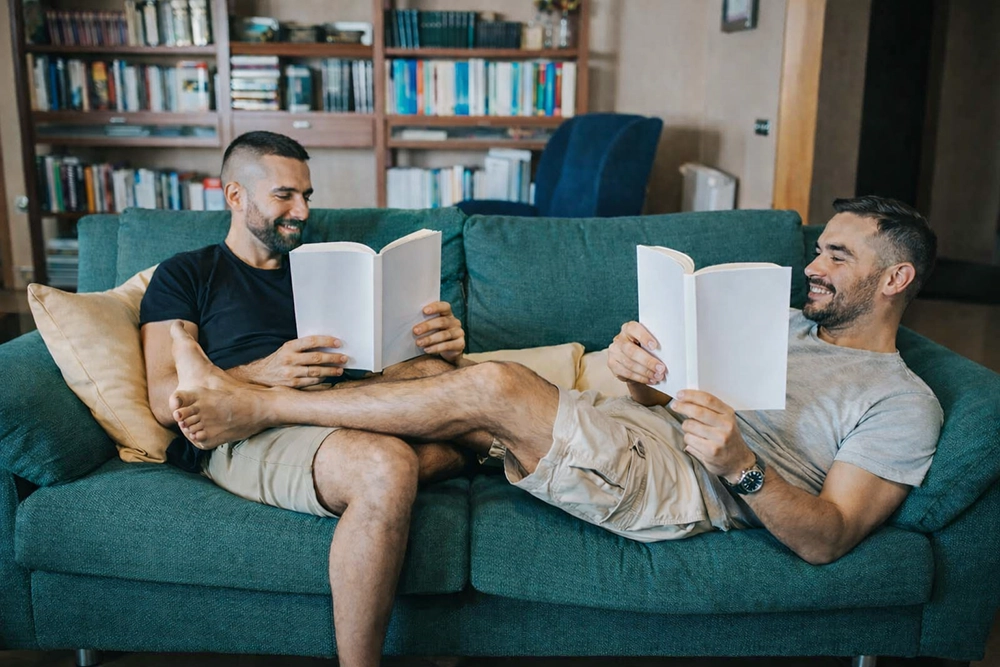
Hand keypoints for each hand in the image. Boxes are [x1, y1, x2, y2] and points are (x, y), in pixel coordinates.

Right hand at [232, 336, 346, 387]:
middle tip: (344, 358)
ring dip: (330, 371)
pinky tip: (329, 377)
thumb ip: (302, 347)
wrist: (259, 376)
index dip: (327, 341)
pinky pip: (311, 382)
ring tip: (340, 369)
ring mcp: (290, 373)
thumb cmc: (278, 361)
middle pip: (316, 358)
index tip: (338, 343)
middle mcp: (289, 359)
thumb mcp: (286, 350)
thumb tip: (326, 345)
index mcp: (289, 347)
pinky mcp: (292, 385)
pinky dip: (322, 380)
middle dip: (333, 358)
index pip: (311, 341)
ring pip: (316, 371)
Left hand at [413, 301, 464, 363]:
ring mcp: (459, 333)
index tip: (424, 311)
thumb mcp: (431, 327)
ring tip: (418, 343)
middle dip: (427, 326)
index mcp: (448, 314)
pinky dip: (436, 348)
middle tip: (415, 331)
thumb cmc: (436, 334)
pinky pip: (447, 345)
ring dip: (429, 339)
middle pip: (442, 322)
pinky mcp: (460, 344)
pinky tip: (427, 350)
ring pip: (444, 335)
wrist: (449, 351)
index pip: (444, 307)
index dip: (435, 307)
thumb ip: (425, 321)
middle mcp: (455, 322)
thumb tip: (407, 320)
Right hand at [608, 321, 665, 384]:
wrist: (632, 359)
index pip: (634, 329)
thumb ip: (654, 345)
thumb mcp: (648, 342)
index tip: (655, 346)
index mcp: (628, 328)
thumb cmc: (644, 348)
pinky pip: (626, 373)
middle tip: (661, 369)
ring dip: (646, 372)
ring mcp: (614, 352)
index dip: (644, 337)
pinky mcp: (612, 364)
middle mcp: (619, 339)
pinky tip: (650, 380)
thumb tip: (670, 352)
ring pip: (629, 364)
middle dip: (648, 361)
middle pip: (631, 351)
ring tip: (658, 376)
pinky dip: (640, 378)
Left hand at [669, 390, 755, 482]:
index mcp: (728, 414)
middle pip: (697, 411)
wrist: (739, 462)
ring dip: (686, 427)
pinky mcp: (711, 451)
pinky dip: (688, 439)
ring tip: (693, 431)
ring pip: (690, 426)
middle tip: (674, 405)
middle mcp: (725, 425)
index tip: (680, 394)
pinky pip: (689, 440)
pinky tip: (696, 442)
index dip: (691, 395)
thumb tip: (685, 399)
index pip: (708, 399)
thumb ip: (709, 410)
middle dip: (682, 407)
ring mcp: (719, 438)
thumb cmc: (727, 438)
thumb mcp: (724, 420)